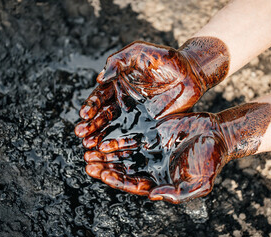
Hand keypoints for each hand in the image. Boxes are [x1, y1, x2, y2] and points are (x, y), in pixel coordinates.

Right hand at [75, 37, 229, 139]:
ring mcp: (135, 114)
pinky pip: (133, 135)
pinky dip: (120, 143)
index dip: (90, 106)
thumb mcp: (138, 52)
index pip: (99, 97)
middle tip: (81, 134)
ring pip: (113, 127)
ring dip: (100, 136)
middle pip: (102, 115)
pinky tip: (110, 150)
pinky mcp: (148, 124)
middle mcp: (122, 101)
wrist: (189, 72)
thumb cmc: (164, 58)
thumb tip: (99, 79)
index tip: (85, 115)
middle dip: (91, 125)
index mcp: (117, 84)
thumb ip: (118, 61)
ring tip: (88, 145)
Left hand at [82, 103, 270, 203]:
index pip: (133, 184)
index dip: (118, 180)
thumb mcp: (198, 183)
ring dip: (106, 154)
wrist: (217, 135)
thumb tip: (152, 197)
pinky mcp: (150, 133)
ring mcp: (149, 149)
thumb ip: (177, 193)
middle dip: (105, 167)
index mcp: (158, 180)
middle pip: (122, 169)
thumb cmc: (210, 161)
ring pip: (122, 154)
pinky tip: (104, 139)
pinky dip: (117, 139)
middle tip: (88, 163)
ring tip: (89, 151)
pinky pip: (130, 137)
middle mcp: (150, 166)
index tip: (104, 175)